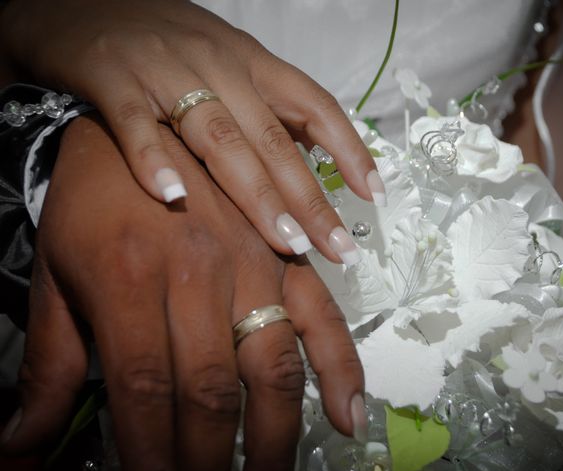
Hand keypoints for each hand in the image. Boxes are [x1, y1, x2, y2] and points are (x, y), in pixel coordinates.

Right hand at [0, 0, 384, 265]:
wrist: (82, 4)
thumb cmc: (166, 43)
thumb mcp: (227, 63)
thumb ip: (264, 108)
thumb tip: (310, 157)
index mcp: (252, 63)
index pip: (314, 105)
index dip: (349, 149)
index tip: (374, 194)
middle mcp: (219, 64)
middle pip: (273, 137)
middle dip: (310, 198)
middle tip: (337, 248)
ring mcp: (166, 70)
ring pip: (220, 137)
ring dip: (256, 194)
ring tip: (286, 242)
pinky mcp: (112, 78)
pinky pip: (137, 123)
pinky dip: (154, 159)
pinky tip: (174, 200)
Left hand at [0, 115, 365, 470]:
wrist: (139, 122)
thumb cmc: (89, 203)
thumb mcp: (54, 277)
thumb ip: (51, 365)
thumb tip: (22, 443)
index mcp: (128, 280)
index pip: (145, 393)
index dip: (153, 459)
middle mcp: (197, 274)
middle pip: (211, 392)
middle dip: (211, 462)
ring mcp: (252, 263)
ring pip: (272, 366)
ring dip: (275, 438)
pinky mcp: (287, 256)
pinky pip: (323, 316)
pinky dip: (340, 368)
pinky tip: (348, 415)